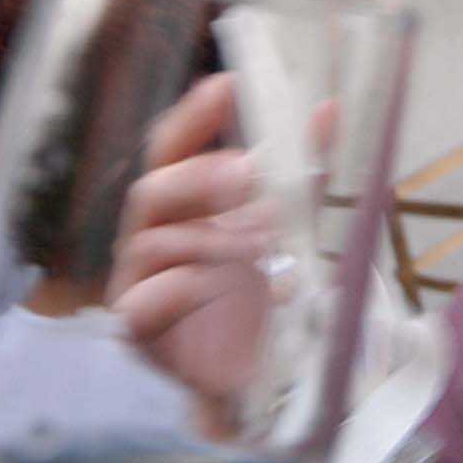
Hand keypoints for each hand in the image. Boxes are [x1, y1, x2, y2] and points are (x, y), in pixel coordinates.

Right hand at [109, 73, 273, 408]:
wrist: (250, 378)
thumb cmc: (255, 292)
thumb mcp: (290, 228)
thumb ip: (301, 174)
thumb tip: (327, 108)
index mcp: (181, 203)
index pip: (174, 147)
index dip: (196, 116)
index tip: (228, 85)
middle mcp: (151, 234)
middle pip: (153, 190)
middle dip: (198, 177)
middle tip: (248, 172)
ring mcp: (136, 280)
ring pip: (155, 244)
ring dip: (211, 238)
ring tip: (263, 242)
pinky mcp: (135, 328)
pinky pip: (146, 300)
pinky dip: (185, 289)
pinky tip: (221, 287)